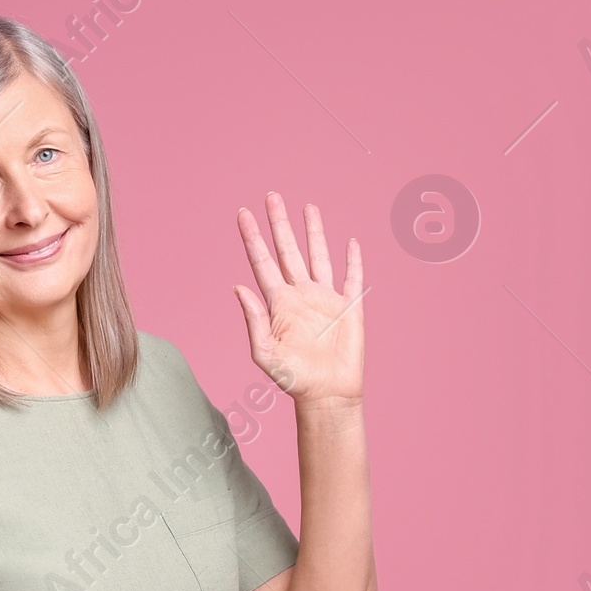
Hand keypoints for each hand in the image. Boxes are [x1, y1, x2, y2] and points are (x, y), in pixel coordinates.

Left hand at [234, 192, 364, 406]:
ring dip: (313, 232)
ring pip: (318, 255)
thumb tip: (239, 288)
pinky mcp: (349, 307)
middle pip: (287, 250)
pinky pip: (351, 278)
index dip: (252, 238)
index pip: (262, 262)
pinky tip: (350, 243)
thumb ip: (253, 320)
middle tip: (271, 196)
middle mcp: (300, 295)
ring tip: (307, 207)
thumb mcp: (266, 353)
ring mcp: (325, 299)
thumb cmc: (294, 380)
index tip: (243, 214)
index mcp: (278, 304)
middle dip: (279, 223)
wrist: (327, 394)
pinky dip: (352, 260)